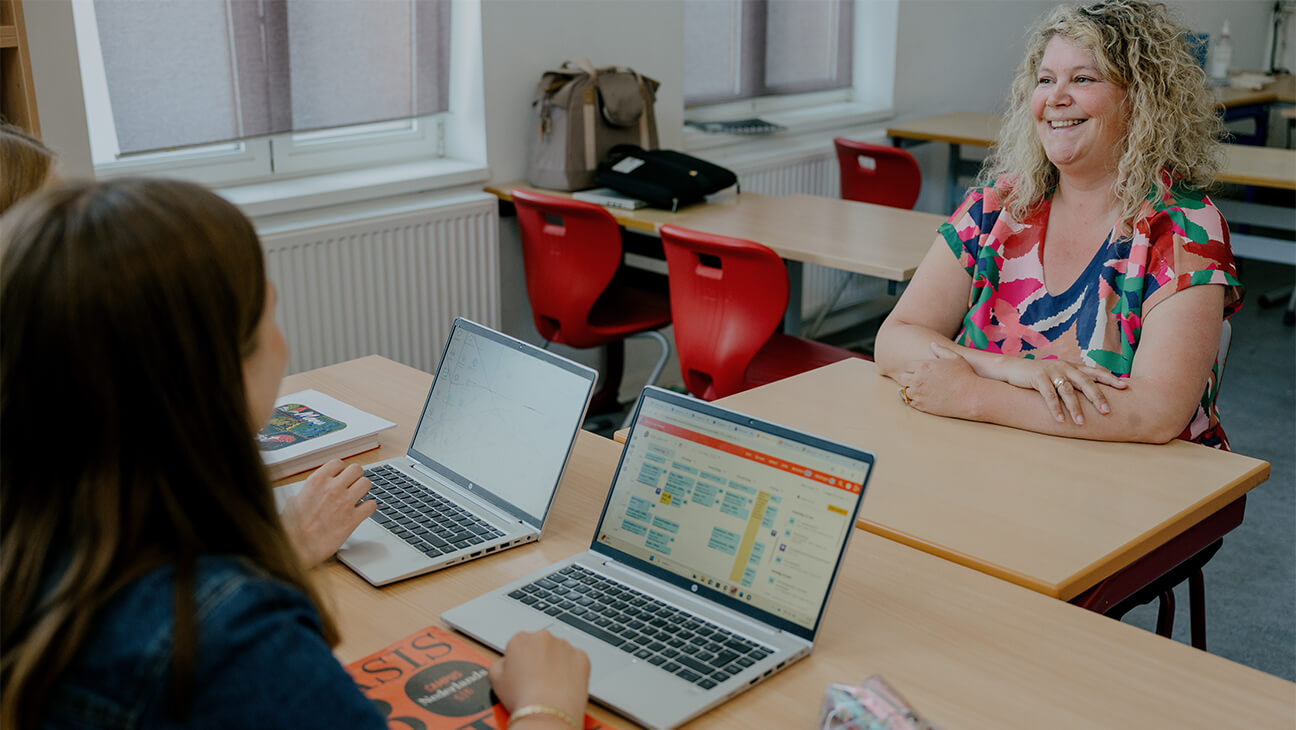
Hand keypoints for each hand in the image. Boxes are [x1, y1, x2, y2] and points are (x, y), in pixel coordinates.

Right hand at [279, 460, 375, 567]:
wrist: (296, 548)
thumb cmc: (291, 529)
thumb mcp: (292, 503)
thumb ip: (303, 494)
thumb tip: (303, 495)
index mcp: (316, 481)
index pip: (338, 463)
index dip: (340, 471)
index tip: (340, 478)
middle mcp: (332, 488)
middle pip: (356, 469)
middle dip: (355, 477)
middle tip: (351, 487)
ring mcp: (344, 502)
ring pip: (367, 483)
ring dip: (363, 490)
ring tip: (357, 498)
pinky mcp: (353, 518)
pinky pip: (371, 504)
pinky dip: (369, 508)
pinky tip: (361, 512)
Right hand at [489, 630, 589, 726]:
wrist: (546, 713)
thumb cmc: (522, 698)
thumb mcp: (495, 679)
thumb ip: (500, 663)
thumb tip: (506, 662)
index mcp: (520, 639)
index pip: (519, 645)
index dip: (520, 661)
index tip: (522, 672)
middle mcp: (543, 637)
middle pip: (540, 645)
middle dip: (538, 658)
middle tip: (536, 680)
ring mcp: (565, 646)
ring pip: (559, 651)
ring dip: (556, 663)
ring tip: (550, 685)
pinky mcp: (582, 657)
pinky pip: (576, 660)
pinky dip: (572, 670)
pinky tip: (563, 684)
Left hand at [894, 345, 982, 418]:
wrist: (970, 396)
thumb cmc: (964, 375)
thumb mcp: (955, 358)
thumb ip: (941, 350)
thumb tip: (932, 344)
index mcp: (923, 366)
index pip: (908, 365)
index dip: (914, 368)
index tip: (921, 371)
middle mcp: (918, 379)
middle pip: (903, 377)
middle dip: (909, 377)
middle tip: (918, 380)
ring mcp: (918, 393)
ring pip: (905, 390)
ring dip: (911, 389)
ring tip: (920, 389)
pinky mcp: (921, 405)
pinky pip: (910, 402)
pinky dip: (914, 400)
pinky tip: (923, 398)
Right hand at [949, 343, 1126, 424]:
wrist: (1011, 367)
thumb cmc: (1037, 375)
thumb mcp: (1057, 375)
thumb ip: (1072, 382)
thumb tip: (1090, 395)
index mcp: (1071, 366)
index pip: (1095, 372)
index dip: (1110, 379)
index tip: (1125, 387)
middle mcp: (1064, 367)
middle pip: (1085, 382)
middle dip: (1097, 397)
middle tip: (1107, 411)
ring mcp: (1051, 371)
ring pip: (1067, 391)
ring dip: (1075, 408)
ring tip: (1081, 423)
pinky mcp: (1037, 377)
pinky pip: (1048, 395)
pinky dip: (1054, 408)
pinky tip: (1060, 420)